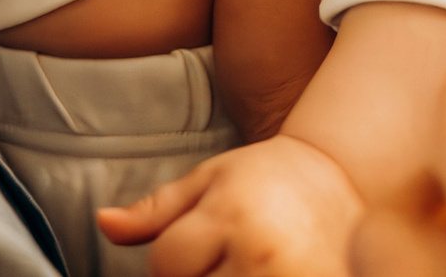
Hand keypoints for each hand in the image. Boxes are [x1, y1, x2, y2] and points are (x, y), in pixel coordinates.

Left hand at [101, 132, 359, 276]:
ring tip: (244, 263)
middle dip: (198, 275)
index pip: (164, 264)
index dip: (174, 257)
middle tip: (226, 253)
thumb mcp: (208, 179)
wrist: (342, 180)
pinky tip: (258, 269)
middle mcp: (261, 254)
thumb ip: (154, 210)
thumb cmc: (267, 179)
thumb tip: (103, 222)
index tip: (205, 238)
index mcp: (232, 216)